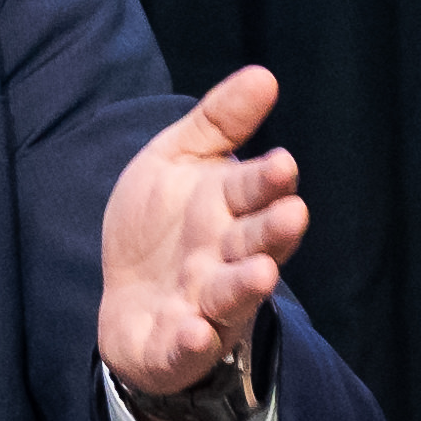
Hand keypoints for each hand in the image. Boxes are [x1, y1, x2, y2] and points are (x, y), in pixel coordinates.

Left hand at [94, 63, 305, 420]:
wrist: (127, 298)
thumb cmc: (162, 225)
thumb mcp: (179, 159)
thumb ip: (220, 121)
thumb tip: (265, 74)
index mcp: (228, 210)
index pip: (253, 191)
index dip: (266, 180)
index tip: (281, 164)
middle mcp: (225, 258)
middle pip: (255, 244)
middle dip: (273, 231)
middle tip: (293, 213)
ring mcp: (204, 303)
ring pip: (231, 295)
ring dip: (245, 286)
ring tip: (262, 275)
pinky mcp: (177, 345)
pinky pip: (187, 345)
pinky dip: (192, 341)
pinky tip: (195, 330)